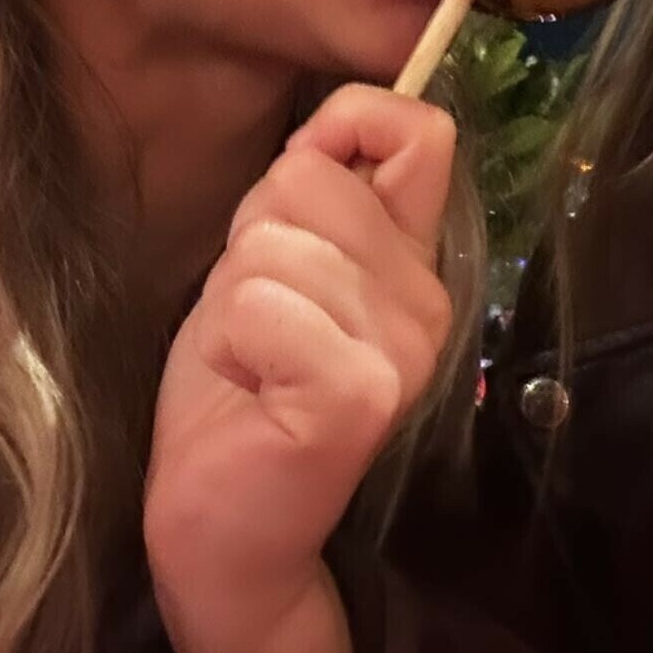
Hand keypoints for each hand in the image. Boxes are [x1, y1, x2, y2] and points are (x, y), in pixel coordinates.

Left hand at [143, 85, 455, 652]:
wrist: (224, 530)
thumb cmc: (243, 389)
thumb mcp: (277, 264)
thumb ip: (316, 192)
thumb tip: (341, 122)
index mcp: (416, 263)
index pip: (419, 131)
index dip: (350, 126)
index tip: (305, 184)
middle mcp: (429, 300)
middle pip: (309, 179)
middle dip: (252, 239)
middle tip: (259, 322)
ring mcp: (403, 350)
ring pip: (273, 242)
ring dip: (234, 299)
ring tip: (253, 361)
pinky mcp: (358, 395)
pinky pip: (261, 305)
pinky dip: (229, 342)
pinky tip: (251, 391)